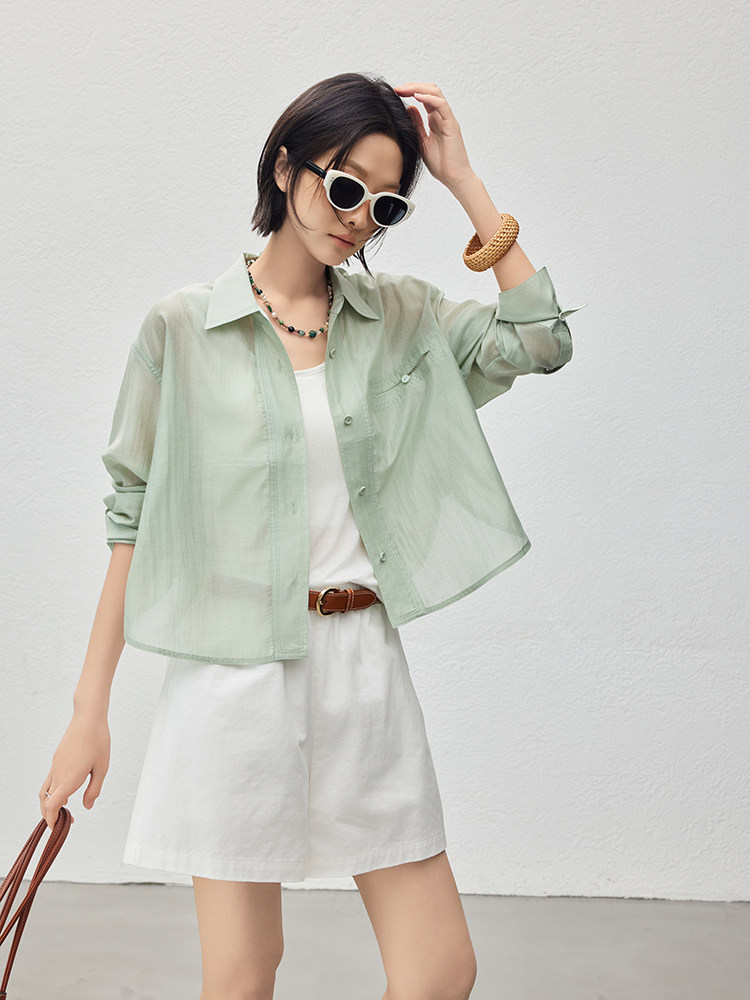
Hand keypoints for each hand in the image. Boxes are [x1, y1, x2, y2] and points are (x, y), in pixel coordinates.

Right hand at [40, 713, 110, 828]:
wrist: (88, 718)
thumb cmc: (98, 741)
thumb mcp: (102, 768)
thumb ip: (94, 790)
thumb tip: (87, 807)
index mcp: (69, 779)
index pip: (52, 806)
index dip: (52, 820)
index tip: (57, 828)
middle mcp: (58, 774)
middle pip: (45, 802)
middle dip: (51, 815)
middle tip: (62, 822)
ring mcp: (55, 765)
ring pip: (45, 791)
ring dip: (50, 803)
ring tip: (64, 808)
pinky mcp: (56, 759)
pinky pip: (50, 779)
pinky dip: (53, 790)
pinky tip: (66, 790)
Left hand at [393, 82, 474, 188]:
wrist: (454, 178)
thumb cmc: (440, 164)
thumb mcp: (421, 142)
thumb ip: (416, 125)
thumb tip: (408, 108)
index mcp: (435, 120)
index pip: (423, 97)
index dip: (410, 91)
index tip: (395, 92)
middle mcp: (442, 116)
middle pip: (429, 90)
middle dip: (412, 86)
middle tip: (397, 88)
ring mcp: (447, 119)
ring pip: (435, 93)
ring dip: (418, 88)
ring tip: (404, 89)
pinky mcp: (452, 124)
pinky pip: (442, 105)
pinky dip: (429, 98)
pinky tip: (417, 97)